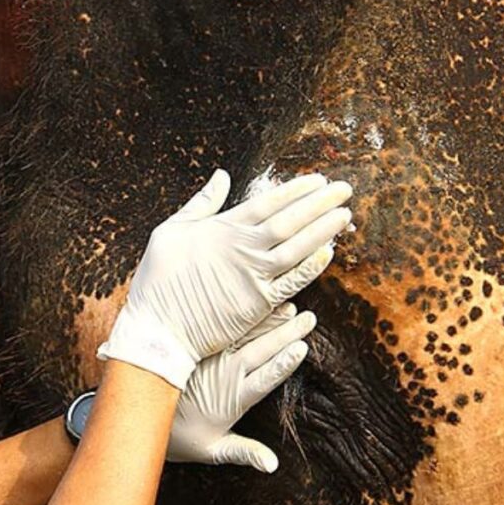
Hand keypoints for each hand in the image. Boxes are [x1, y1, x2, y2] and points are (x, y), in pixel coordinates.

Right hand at [98, 169, 351, 387]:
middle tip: (345, 189)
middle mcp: (243, 248)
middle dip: (319, 203)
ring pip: (297, 248)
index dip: (296, 190)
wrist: (158, 328)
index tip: (319, 179)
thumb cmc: (158, 279)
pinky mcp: (257, 304)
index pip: (269, 202)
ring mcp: (253, 277)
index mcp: (224, 228)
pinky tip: (328, 254)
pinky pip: (291, 282)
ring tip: (345, 215)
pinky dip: (310, 268)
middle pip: (290, 220)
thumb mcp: (171, 230)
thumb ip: (202, 203)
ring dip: (322, 230)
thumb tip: (222, 176)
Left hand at [168, 304, 314, 472]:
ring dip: (270, 322)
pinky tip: (260, 306)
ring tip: (291, 307)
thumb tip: (272, 465)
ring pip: (247, 336)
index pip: (265, 378)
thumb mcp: (214, 451)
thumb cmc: (184, 440)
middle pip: (262, 351)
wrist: (143, 417)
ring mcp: (215, 360)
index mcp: (234, 399)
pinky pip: (227, 331)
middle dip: (287, 334)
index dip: (283, 363)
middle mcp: (226, 375)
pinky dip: (246, 319)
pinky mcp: (203, 350)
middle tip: (310, 319)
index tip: (301, 348)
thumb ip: (245, 453)